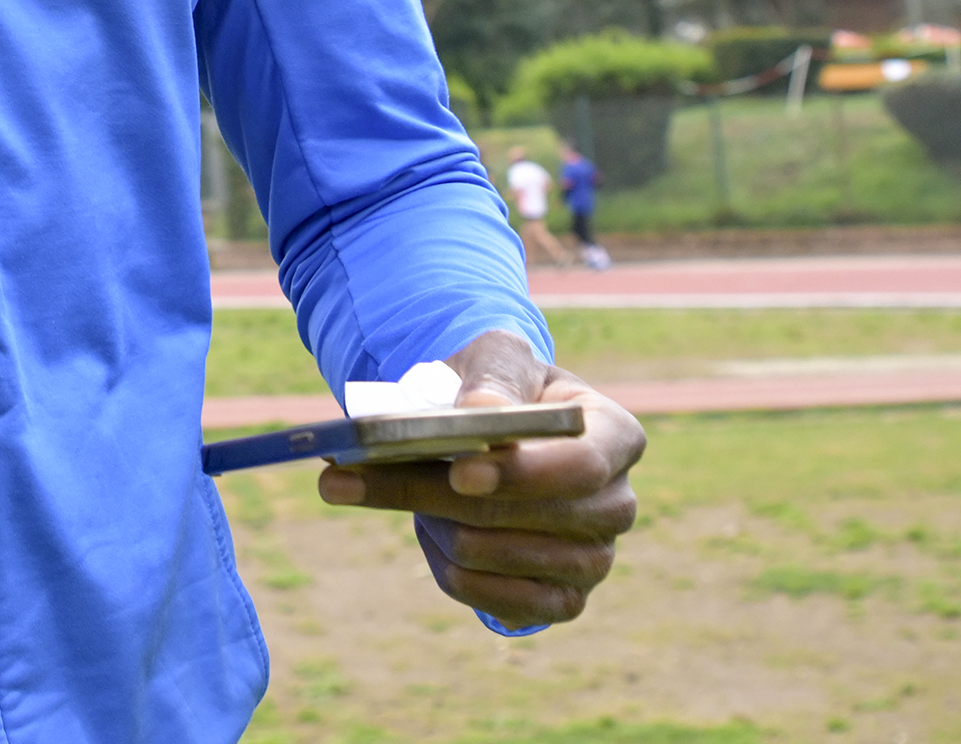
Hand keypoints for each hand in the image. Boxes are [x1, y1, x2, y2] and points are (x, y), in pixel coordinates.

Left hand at [315, 328, 643, 628]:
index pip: (581, 465)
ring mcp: (595, 561)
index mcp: (616, 437)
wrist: (496, 436)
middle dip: (431, 493)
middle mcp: (616, 505)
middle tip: (344, 476)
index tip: (459, 469)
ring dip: (430, 521)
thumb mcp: (497, 360)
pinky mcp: (562, 601)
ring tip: (406, 490)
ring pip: (487, 554)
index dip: (522, 473)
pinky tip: (431, 531)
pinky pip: (484, 597)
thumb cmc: (499, 389)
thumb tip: (483, 409)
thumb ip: (493, 378)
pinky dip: (441, 563)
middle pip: (520, 515)